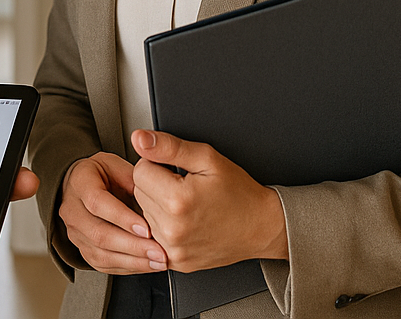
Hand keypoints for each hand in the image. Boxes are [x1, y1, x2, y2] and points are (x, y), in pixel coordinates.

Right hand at [57, 152, 164, 273]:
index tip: (146, 229)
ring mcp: (74, 232)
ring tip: (158, 261)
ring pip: (100, 254)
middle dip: (133, 246)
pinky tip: (147, 264)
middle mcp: (72, 209)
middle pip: (99, 233)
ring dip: (133, 261)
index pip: (97, 202)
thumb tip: (157, 202)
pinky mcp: (82, 249)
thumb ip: (135, 181)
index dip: (122, 218)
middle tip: (159, 251)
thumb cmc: (105, 175)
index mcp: (80, 182)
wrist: (84, 186)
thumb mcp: (119, 167)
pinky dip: (128, 267)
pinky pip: (103, 264)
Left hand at [129, 129, 287, 272]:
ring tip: (187, 204)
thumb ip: (168, 146)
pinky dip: (163, 226)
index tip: (178, 171)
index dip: (158, 164)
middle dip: (157, 184)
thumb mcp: (207, 159)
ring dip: (158, 205)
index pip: (140, 170)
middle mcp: (172, 229)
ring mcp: (173, 249)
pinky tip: (183, 221)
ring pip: (143, 213)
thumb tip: (139, 139)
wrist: (262, 226)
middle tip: (185, 187)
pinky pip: (152, 235)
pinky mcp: (175, 261)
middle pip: (138, 192)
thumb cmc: (238, 192)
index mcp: (178, 200)